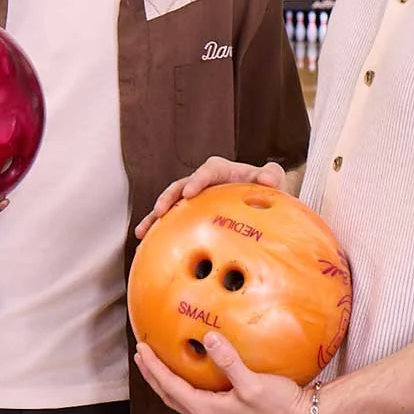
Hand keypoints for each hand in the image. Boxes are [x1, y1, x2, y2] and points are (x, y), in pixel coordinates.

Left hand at [134, 332, 309, 413]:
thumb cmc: (278, 404)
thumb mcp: (253, 382)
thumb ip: (228, 361)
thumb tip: (208, 338)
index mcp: (208, 410)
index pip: (171, 387)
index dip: (154, 368)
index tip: (142, 349)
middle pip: (170, 397)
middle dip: (153, 377)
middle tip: (140, 356)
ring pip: (182, 401)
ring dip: (166, 384)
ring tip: (157, 366)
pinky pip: (196, 402)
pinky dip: (183, 388)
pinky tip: (189, 378)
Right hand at [135, 158, 286, 238]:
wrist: (259, 201)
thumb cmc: (264, 188)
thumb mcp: (271, 179)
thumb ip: (270, 175)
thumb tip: (269, 177)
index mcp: (221, 170)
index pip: (208, 171)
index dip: (197, 180)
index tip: (189, 193)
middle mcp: (203, 182)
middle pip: (180, 186)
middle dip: (168, 197)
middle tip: (160, 210)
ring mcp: (193, 199)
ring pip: (170, 204)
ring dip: (155, 216)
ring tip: (142, 231)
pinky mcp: (189, 213)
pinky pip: (170, 221)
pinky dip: (157, 230)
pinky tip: (144, 243)